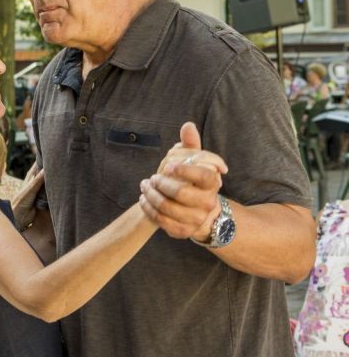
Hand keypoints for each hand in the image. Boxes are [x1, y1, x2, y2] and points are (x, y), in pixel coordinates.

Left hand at [140, 122, 225, 239]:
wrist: (198, 212)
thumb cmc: (193, 182)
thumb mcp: (194, 163)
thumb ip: (191, 145)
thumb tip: (187, 125)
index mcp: (213, 183)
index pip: (203, 175)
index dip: (184, 170)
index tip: (168, 166)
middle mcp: (208, 203)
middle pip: (181, 192)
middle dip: (161, 183)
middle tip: (152, 178)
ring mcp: (196, 219)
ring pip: (167, 207)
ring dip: (151, 195)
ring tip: (145, 186)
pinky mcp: (183, 231)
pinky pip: (161, 220)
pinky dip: (148, 208)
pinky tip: (144, 199)